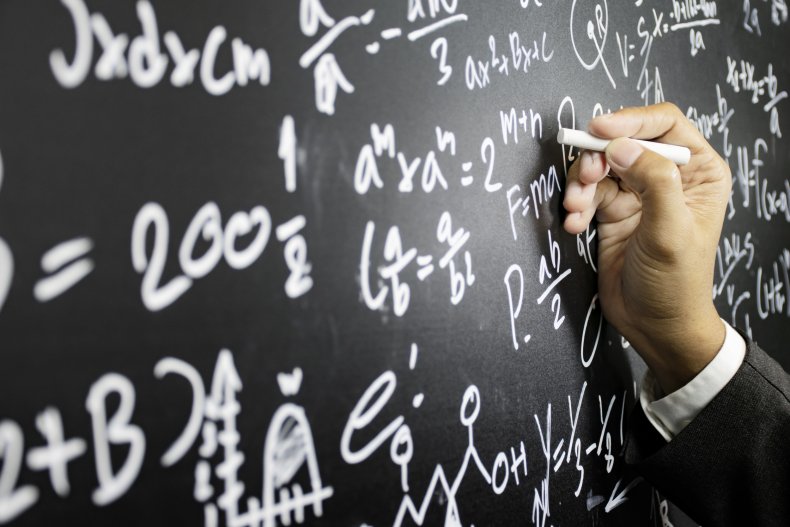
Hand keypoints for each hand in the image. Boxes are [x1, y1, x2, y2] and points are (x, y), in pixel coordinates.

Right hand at [562, 103, 730, 393]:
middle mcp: (668, 176)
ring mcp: (638, 194)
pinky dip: (576, 205)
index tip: (600, 131)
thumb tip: (623, 146)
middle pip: (624, 142)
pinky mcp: (613, 212)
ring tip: (576, 209)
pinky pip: (588, 193)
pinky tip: (575, 226)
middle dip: (598, 158)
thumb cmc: (676, 282)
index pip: (664, 124)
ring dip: (581, 185)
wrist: (654, 324)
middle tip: (584, 178)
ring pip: (601, 167)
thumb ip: (653, 181)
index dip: (630, 121)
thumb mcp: (670, 230)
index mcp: (699, 171)